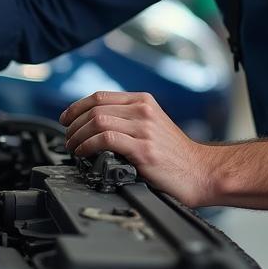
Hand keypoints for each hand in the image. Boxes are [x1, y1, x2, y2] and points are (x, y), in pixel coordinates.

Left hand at [59, 91, 216, 206]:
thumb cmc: (176, 155)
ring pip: (97, 121)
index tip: (65, 119)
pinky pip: (106, 139)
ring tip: (73, 148)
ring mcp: (144, 129)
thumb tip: (95, 125)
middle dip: (73, 124)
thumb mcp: (152, 126)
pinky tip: (84, 154)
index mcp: (143, 101)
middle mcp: (143, 110)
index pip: (100, 96)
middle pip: (95, 108)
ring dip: (78, 136)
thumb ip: (128, 120)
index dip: (76, 107)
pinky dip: (88, 145)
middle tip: (67, 139)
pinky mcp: (143, 149)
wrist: (202, 173)